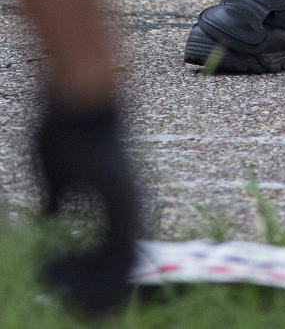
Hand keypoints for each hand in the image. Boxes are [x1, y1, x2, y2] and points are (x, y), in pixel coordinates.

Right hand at [33, 94, 138, 314]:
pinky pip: (117, 258)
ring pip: (120, 271)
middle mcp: (135, 207)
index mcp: (120, 203)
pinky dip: (86, 274)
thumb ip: (59, 198)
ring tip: (49, 281)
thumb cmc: (67, 125)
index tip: (56, 285)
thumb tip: (53, 216)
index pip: (113, 260)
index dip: (87, 281)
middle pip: (120, 272)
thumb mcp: (57, 173)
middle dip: (87, 291)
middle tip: (51, 289)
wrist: (80, 95)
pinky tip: (54, 271)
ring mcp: (135, 206)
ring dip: (84, 285)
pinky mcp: (127, 203)